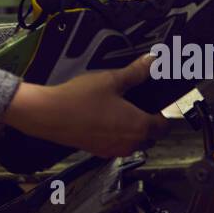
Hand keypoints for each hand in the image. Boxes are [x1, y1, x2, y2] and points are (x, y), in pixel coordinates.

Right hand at [1, 53, 167, 158]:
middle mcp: (129, 143)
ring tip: (115, 109)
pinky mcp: (98, 151)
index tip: (151, 102)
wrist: (50, 115)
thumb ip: (136, 72)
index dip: (160, 113)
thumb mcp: (111, 79)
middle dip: (146, 122)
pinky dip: (114, 134)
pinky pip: (115, 145)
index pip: (163, 126)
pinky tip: (99, 118)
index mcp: (139, 126)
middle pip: (149, 136)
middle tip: (133, 103)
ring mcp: (113, 150)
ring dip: (130, 130)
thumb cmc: (80, 99)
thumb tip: (153, 61)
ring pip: (132, 142)